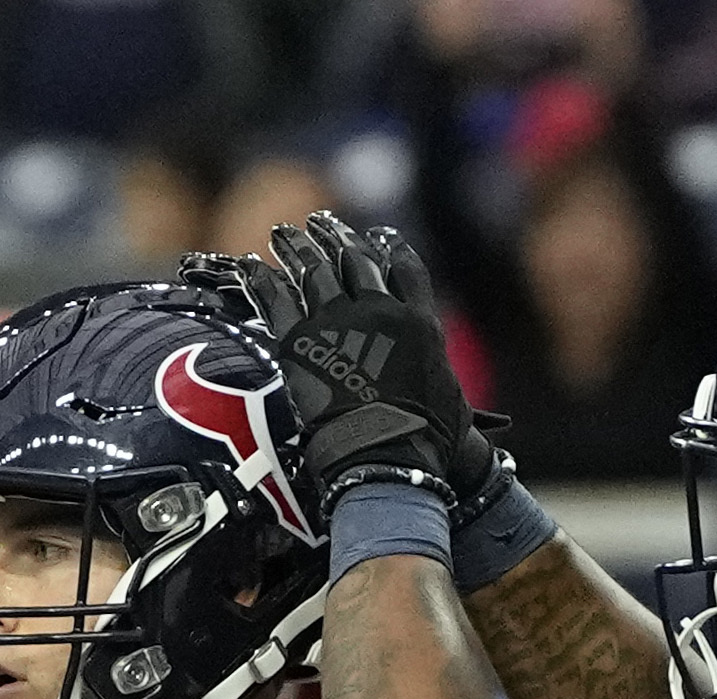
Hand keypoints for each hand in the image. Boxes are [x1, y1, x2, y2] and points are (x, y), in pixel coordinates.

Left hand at [244, 213, 491, 498]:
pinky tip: (250, 266)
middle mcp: (380, 313)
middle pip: (355, 261)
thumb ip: (445, 389)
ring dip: (297, 248)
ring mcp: (339, 324)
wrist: (388, 457)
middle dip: (336, 238)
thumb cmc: (427, 445)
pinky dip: (260, 280)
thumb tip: (466, 425)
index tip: (377, 236)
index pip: (404, 269)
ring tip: (284, 233)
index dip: (389, 247)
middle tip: (321, 223)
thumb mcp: (454, 409)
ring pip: (313, 271)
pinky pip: (275, 300)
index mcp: (420, 323)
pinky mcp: (300, 343)